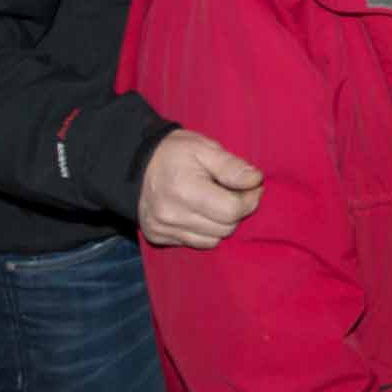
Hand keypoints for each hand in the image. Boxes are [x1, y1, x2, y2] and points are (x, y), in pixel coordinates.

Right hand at [138, 129, 263, 248]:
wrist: (135, 163)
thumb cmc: (175, 152)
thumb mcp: (205, 148)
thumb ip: (231, 167)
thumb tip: (256, 181)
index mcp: (184, 189)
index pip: (232, 210)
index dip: (250, 198)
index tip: (251, 185)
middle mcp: (170, 214)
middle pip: (225, 227)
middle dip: (237, 210)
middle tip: (235, 191)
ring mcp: (162, 229)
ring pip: (213, 240)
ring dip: (222, 223)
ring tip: (216, 200)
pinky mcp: (157, 237)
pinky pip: (195, 243)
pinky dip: (205, 231)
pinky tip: (200, 212)